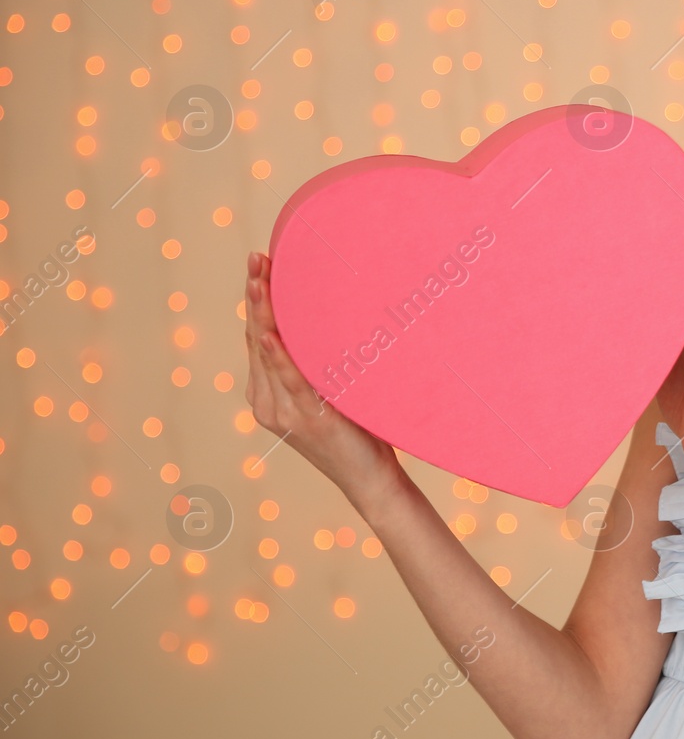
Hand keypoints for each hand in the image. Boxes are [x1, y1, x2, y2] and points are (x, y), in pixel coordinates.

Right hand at [243, 250, 402, 496]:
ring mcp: (284, 412)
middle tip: (256, 258)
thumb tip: (335, 315)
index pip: (257, 337)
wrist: (372, 480)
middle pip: (256, 338)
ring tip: (259, 279)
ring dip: (262, 313)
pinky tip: (268, 333)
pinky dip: (277, 356)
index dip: (256, 301)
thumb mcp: (333, 389)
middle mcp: (268, 402)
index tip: (260, 263)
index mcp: (268, 393)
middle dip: (255, 297)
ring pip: (267, 353)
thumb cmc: (358, 431)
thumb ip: (320, 362)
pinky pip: (290, 381)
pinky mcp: (307, 420)